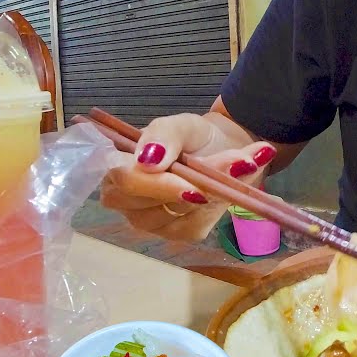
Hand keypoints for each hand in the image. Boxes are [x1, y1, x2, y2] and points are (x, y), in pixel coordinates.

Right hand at [100, 113, 275, 240]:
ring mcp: (148, 220)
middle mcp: (124, 198)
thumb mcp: (183, 124)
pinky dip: (218, 206)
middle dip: (194, 187)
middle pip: (147, 207)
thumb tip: (147, 160)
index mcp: (117, 164)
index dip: (157, 185)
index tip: (192, 185)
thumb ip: (164, 134)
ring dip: (212, 193)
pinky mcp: (176, 232)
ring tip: (239, 166)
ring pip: (177, 217)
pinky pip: (195, 226)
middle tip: (237, 163)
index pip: (126, 180)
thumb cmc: (193, 136)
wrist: (223, 149)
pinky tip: (228, 188)